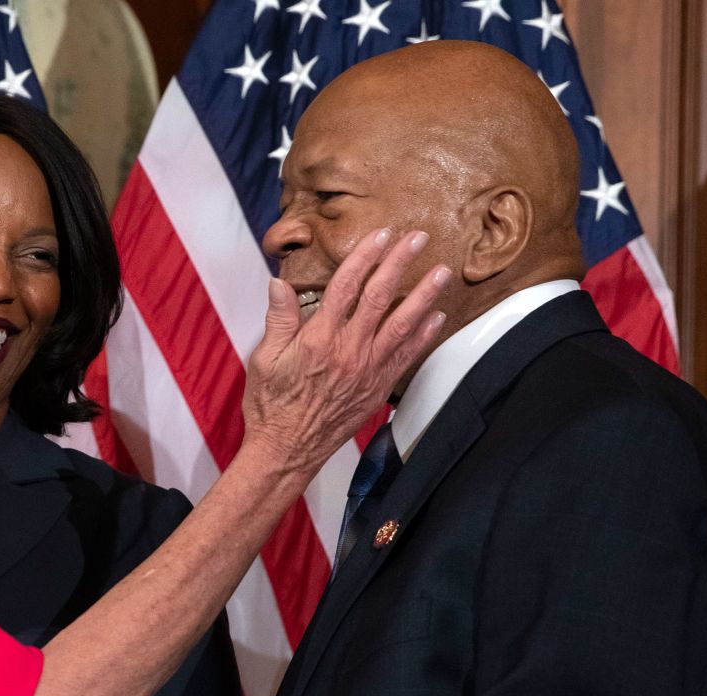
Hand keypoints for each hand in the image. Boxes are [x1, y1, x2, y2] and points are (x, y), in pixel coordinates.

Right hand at [242, 228, 448, 480]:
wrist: (286, 450)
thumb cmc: (271, 405)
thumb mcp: (264, 358)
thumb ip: (279, 319)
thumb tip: (279, 283)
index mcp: (318, 338)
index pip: (346, 286)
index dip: (365, 257)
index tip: (381, 235)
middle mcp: (348, 350)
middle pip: (379, 297)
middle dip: (400, 263)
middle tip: (419, 238)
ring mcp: (367, 370)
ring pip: (402, 325)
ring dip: (424, 295)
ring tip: (442, 272)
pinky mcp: (376, 389)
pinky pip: (406, 357)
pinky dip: (424, 336)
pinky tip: (438, 317)